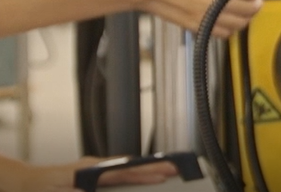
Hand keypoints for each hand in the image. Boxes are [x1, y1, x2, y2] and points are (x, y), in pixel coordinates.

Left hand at [19, 157, 176, 191]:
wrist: (27, 181)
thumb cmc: (41, 188)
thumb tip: (91, 191)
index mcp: (89, 170)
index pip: (123, 173)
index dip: (144, 173)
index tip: (162, 174)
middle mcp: (96, 166)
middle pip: (130, 166)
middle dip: (155, 166)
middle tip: (177, 167)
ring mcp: (97, 168)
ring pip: (128, 167)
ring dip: (148, 168)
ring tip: (169, 170)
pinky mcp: (97, 174)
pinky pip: (121, 172)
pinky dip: (137, 172)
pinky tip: (147, 176)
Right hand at [131, 0, 263, 37]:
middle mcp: (216, 1)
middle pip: (251, 8)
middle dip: (255, 3)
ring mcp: (207, 16)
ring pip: (240, 24)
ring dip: (245, 17)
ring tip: (242, 9)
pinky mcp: (198, 27)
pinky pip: (224, 34)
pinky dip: (230, 29)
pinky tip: (227, 20)